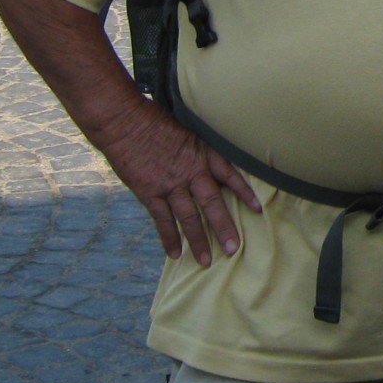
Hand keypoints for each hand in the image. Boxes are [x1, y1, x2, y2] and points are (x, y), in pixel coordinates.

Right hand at [99, 103, 259, 265]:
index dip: (244, 192)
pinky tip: (175, 253)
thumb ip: (201, 150)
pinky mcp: (149, 193)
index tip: (257, 209)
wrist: (125, 123)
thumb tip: (213, 165)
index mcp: (203, 153)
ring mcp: (169, 184)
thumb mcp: (188, 130)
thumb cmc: (156, 122)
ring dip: (198, 240)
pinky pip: (162, 220)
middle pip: (212, 202)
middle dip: (224, 227)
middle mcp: (190, 171)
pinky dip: (169, 238)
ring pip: (188, 217)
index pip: (230, 174)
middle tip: (233, 248)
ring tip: (207, 260)